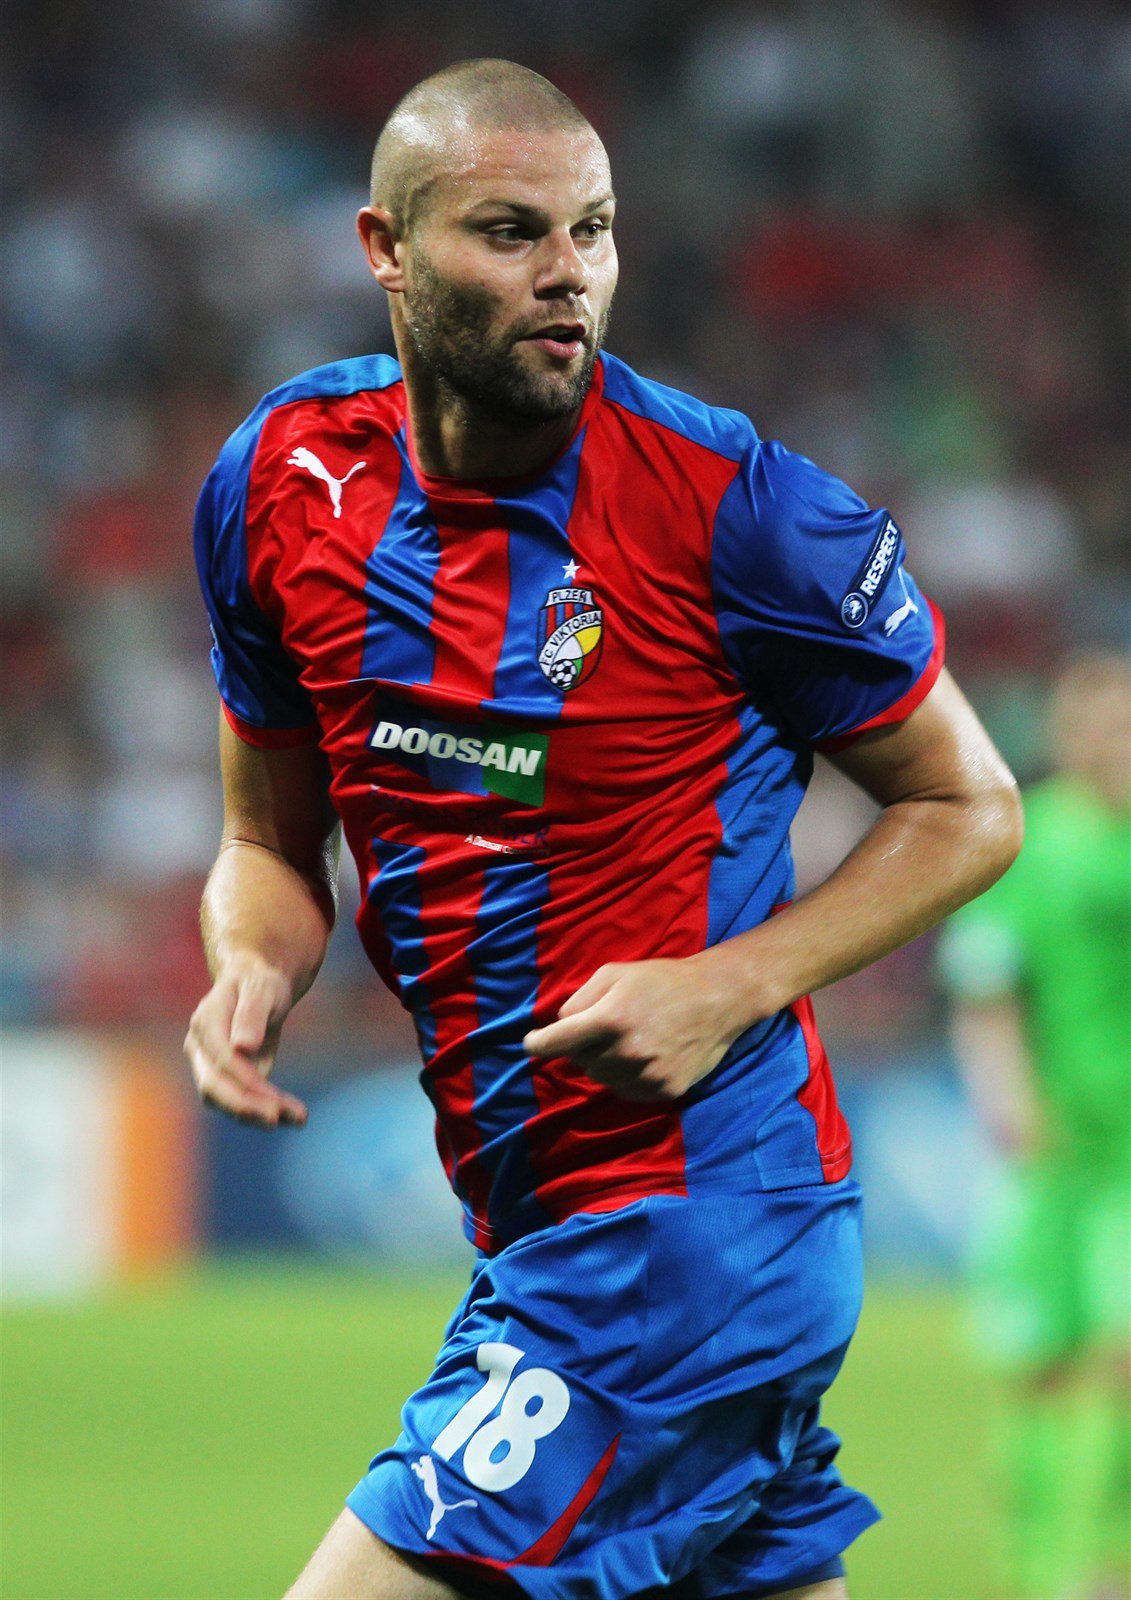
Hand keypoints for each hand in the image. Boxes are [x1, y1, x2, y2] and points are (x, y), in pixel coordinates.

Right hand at [184, 956, 307, 1127]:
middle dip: (246, 1106)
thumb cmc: (260, 981)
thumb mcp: (262, 988)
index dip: (247, 1083)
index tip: (275, 1102)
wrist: (256, 982)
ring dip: (257, 1113)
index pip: (223, 1061)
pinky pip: (239, 1098)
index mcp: (206, 1022)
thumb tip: (241, 1047)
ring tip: (298, 1117)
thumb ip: (251, 1014)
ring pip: (224, 1100)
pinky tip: (293, 1115)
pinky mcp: (224, 1078)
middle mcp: (200, 1047)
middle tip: (280, 1118)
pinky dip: (263, 1109)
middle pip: (213, 1087)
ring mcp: (208, 1065)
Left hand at [523, 956, 745, 1101]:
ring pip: (602, 1078)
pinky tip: (645, 1055)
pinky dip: (627, 1076)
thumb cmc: (662, 980)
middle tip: (608, 1026)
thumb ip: (580, 998)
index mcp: (609, 1020)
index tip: (530, 1043)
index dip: (537, 1044)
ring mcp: (646, 1076)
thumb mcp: (615, 973)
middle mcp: (625, 1053)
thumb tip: (560, 1025)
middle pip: (580, 1060)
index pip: (556, 1043)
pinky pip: (627, 1090)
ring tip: (629, 1040)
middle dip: (584, 1045)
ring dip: (605, 1062)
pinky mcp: (664, 1091)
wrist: (717, 999)